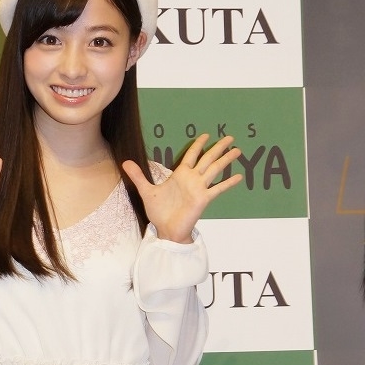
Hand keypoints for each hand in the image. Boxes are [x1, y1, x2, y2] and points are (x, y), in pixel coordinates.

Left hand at [122, 133, 241, 242]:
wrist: (166, 230)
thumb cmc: (159, 212)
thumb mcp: (146, 191)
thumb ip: (138, 176)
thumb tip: (125, 162)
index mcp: (180, 175)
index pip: (191, 155)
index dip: (199, 145)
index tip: (207, 135)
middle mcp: (192, 179)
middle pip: (207, 158)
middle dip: (218, 148)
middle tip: (230, 136)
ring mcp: (199, 188)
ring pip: (215, 169)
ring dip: (226, 159)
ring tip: (238, 150)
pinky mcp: (203, 199)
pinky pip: (218, 189)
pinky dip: (228, 183)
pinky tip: (239, 177)